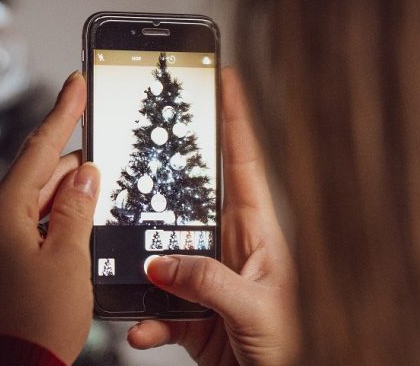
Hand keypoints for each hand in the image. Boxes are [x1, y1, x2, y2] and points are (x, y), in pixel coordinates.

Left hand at [0, 71, 98, 363]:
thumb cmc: (40, 321)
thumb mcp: (71, 259)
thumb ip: (78, 209)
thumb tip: (85, 174)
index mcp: (2, 212)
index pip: (38, 149)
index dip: (63, 113)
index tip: (76, 82)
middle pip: (37, 176)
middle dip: (74, 169)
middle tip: (107, 165)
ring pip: (34, 201)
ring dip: (66, 198)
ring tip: (99, 205)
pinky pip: (27, 224)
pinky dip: (53, 220)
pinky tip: (78, 229)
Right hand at [127, 68, 300, 365]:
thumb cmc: (292, 348)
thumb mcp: (254, 308)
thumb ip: (207, 282)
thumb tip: (161, 263)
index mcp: (256, 234)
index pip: (243, 164)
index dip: (235, 120)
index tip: (223, 80)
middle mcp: (228, 248)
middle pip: (190, 202)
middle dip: (164, 184)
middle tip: (138, 159)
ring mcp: (206, 278)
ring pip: (162, 254)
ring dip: (141, 266)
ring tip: (127, 269)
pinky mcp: (189, 311)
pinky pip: (156, 305)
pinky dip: (144, 318)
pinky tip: (140, 327)